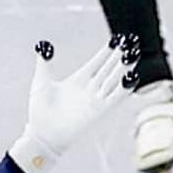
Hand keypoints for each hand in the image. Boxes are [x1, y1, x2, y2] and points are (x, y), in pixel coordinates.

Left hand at [7, 37, 131, 172]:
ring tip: (133, 53)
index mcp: (78, 80)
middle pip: (109, 68)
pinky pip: (115, 97)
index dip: (107, 51)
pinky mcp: (99, 111)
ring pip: (114, 79)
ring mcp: (95, 99)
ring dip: (124, 67)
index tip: (117, 38)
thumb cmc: (39, 111)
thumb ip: (44, 64)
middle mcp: (89, 88)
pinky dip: (124, 87)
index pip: (97, 62)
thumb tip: (42, 46)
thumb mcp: (41, 82)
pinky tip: (131, 76)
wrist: (42, 134)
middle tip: (131, 40)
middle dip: (120, 55)